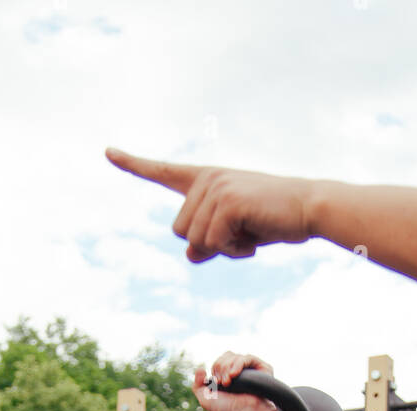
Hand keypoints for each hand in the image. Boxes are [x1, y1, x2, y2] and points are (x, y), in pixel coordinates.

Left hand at [106, 150, 313, 262]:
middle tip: (241, 235)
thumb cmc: (273, 221)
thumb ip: (207, 242)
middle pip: (179, 231)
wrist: (308, 209)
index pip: (164, 172)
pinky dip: (233, 251)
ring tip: (250, 234)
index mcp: (205, 180)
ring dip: (223, 249)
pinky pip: (213, 243)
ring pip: (194, 240)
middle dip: (208, 244)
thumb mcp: (234, 235)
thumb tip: (190, 252)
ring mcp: (215, 188)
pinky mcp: (227, 202)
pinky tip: (254, 239)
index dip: (134, 164)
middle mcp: (206, 179)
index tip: (108, 151)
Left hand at [192, 351, 278, 410]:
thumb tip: (200, 368)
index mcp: (227, 376)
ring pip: (235, 356)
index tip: (217, 383)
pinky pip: (247, 358)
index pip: (220, 361)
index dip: (216, 368)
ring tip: (229, 382)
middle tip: (224, 383)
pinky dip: (238, 364)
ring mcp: (249, 370)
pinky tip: (234, 375)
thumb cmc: (226, 409)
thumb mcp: (205, 399)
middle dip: (221, 367)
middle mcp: (239, 372)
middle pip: (227, 355)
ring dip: (228, 367)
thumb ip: (197, 384)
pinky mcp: (260, 368)